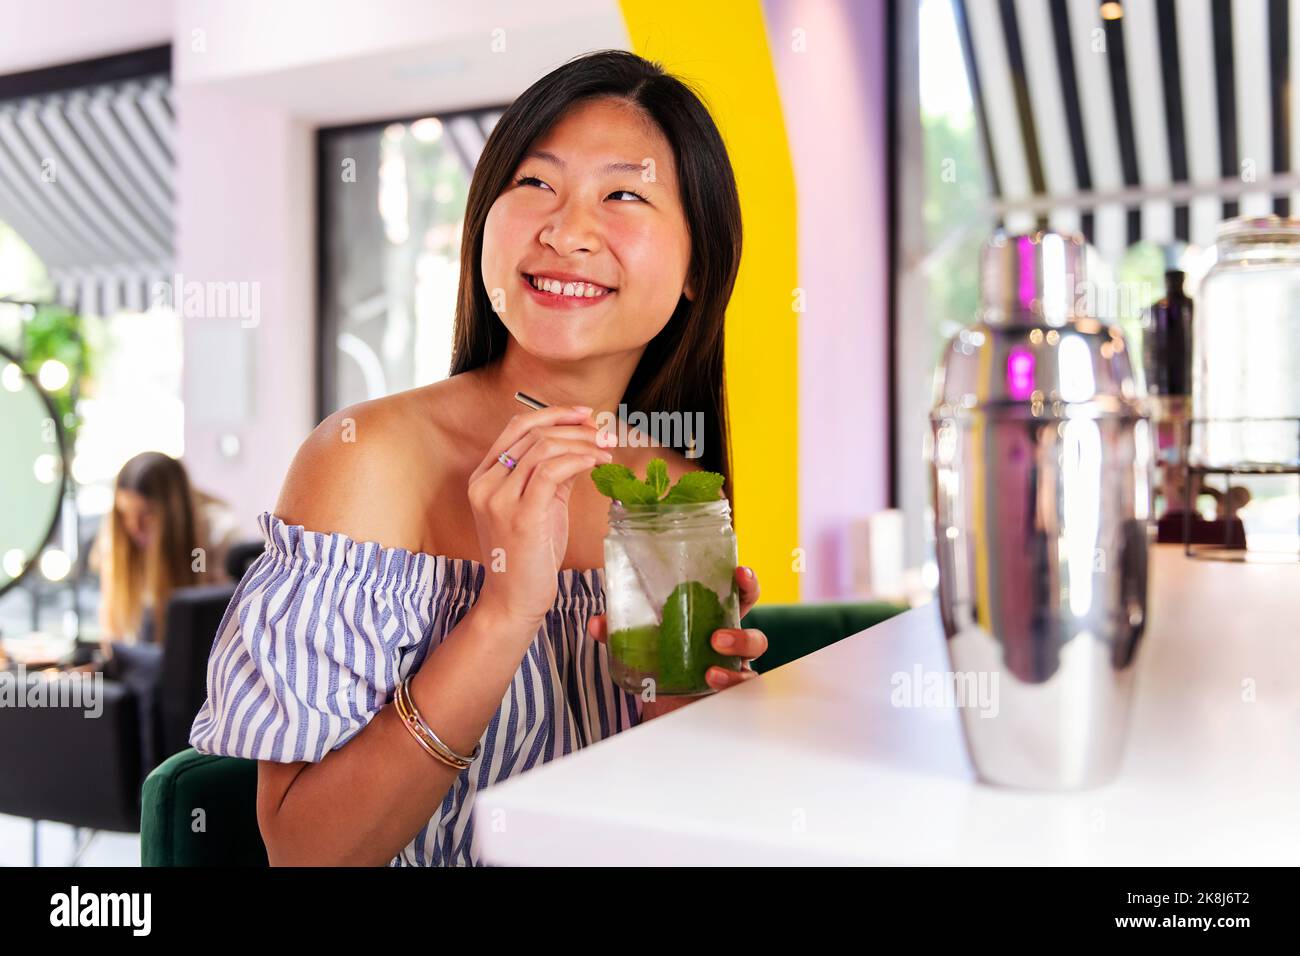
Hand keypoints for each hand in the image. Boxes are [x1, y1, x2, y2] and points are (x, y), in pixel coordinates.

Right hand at [468, 404, 613, 630]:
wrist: (513, 600)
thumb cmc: (527, 557)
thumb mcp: (537, 507)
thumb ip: (552, 476)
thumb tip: (580, 447)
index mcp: (483, 478)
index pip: (517, 427)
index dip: (553, 414)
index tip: (585, 415)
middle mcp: (485, 484)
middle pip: (533, 433)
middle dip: (575, 427)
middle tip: (604, 432)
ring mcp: (499, 500)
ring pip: (544, 448)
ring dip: (582, 443)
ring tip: (607, 450)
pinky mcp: (521, 515)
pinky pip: (551, 471)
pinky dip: (579, 460)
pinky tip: (597, 464)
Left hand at [587, 565, 767, 718]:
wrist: (661, 695)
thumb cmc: (659, 654)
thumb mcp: (639, 638)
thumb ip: (619, 629)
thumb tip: (598, 623)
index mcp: (714, 616)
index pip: (740, 595)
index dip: (746, 583)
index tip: (739, 572)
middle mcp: (729, 641)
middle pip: (756, 634)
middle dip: (742, 634)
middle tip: (716, 638)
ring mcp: (732, 668)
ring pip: (749, 670)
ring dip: (734, 667)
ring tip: (710, 671)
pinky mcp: (728, 690)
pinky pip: (741, 688)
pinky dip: (729, 685)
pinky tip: (711, 683)